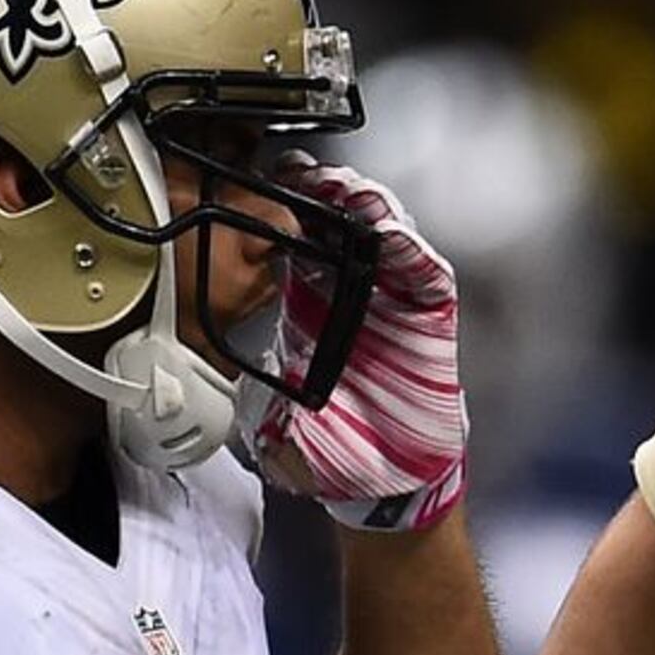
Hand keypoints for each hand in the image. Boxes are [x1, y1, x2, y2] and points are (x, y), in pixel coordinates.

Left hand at [257, 161, 467, 530]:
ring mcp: (395, 302)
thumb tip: (222, 405)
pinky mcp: (432, 317)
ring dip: (365, 209)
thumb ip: (256, 411)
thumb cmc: (337, 449)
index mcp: (310, 309)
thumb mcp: (278, 429)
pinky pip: (427, 274)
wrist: (391, 481)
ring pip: (383, 237)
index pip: (293, 246)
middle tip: (300, 174)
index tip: (257, 193)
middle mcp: (352, 295)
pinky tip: (394, 235)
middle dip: (321, 194)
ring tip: (345, 191)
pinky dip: (413, 251)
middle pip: (338, 226)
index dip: (277, 213)